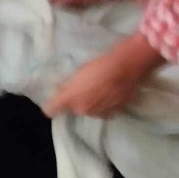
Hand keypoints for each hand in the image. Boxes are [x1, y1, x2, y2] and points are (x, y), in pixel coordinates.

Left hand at [42, 33, 163, 118]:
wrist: (127, 67)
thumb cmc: (100, 64)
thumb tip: (59, 94)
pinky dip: (106, 105)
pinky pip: (104, 111)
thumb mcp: (79, 71)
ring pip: (90, 111)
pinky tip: (112, 93)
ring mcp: (98, 113)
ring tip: (102, 88)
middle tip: (87, 85)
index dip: (53, 104)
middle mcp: (82, 110)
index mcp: (70, 99)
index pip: (51, 110)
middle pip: (75, 109)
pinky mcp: (113, 113)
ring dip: (93, 103)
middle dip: (79, 100)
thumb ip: (67, 86)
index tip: (57, 99)